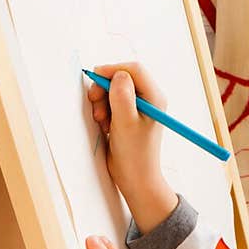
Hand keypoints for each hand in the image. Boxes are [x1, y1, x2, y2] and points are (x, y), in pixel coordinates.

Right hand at [86, 62, 176, 231]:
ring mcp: (139, 107)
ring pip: (114, 90)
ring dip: (103, 102)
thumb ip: (121, 96)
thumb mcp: (125, 122)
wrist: (135, 178)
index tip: (94, 79)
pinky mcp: (129, 115)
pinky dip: (104, 110)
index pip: (133, 70)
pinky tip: (106, 125)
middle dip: (105, 89)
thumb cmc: (134, 154)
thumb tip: (117, 74)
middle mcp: (149, 99)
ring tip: (103, 121)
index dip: (112, 70)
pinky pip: (112, 102)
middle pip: (122, 78)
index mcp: (154, 97)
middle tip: (96, 106)